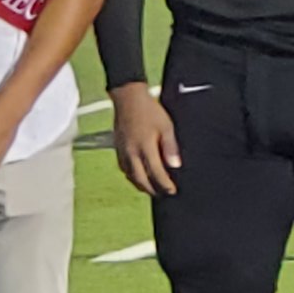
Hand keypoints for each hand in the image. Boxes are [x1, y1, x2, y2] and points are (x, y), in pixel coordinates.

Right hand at [112, 82, 180, 196]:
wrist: (127, 98)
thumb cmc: (148, 110)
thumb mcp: (166, 126)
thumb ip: (170, 147)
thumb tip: (175, 165)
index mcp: (145, 147)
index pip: (156, 173)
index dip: (165, 185)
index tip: (172, 191)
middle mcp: (132, 153)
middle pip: (141, 179)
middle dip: (152, 190)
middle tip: (162, 195)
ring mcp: (123, 151)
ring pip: (131, 176)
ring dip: (141, 185)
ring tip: (151, 189)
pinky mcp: (117, 148)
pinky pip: (124, 168)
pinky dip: (131, 176)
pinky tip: (137, 175)